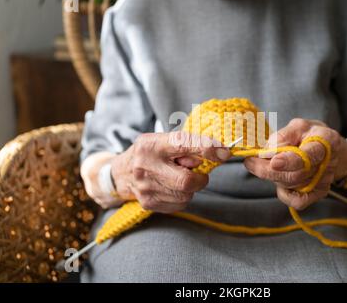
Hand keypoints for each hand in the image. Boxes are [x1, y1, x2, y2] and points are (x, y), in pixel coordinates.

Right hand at [110, 131, 230, 212]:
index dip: (207, 147)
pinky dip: (183, 197)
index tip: (224, 152)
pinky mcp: (148, 203)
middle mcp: (146, 166)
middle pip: (187, 181)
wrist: (122, 173)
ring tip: (178, 177)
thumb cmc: (152, 154)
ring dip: (191, 187)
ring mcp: (146, 188)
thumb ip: (188, 146)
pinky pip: (180, 205)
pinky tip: (173, 188)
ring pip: (186, 195)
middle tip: (199, 172)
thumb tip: (216, 153)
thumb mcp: (165, 141)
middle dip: (200, 178)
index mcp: (152, 144)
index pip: (183, 144)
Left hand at [244, 119, 346, 209]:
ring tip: (264, 164)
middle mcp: (328, 163)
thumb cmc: (309, 134)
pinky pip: (297, 201)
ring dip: (272, 176)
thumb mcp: (297, 126)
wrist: (327, 147)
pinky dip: (283, 192)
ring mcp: (324, 181)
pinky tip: (278, 178)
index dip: (291, 161)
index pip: (310, 154)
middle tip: (250, 162)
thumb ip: (282, 136)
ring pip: (292, 185)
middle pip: (296, 174)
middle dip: (269, 170)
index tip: (273, 162)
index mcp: (327, 141)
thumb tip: (266, 152)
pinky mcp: (318, 193)